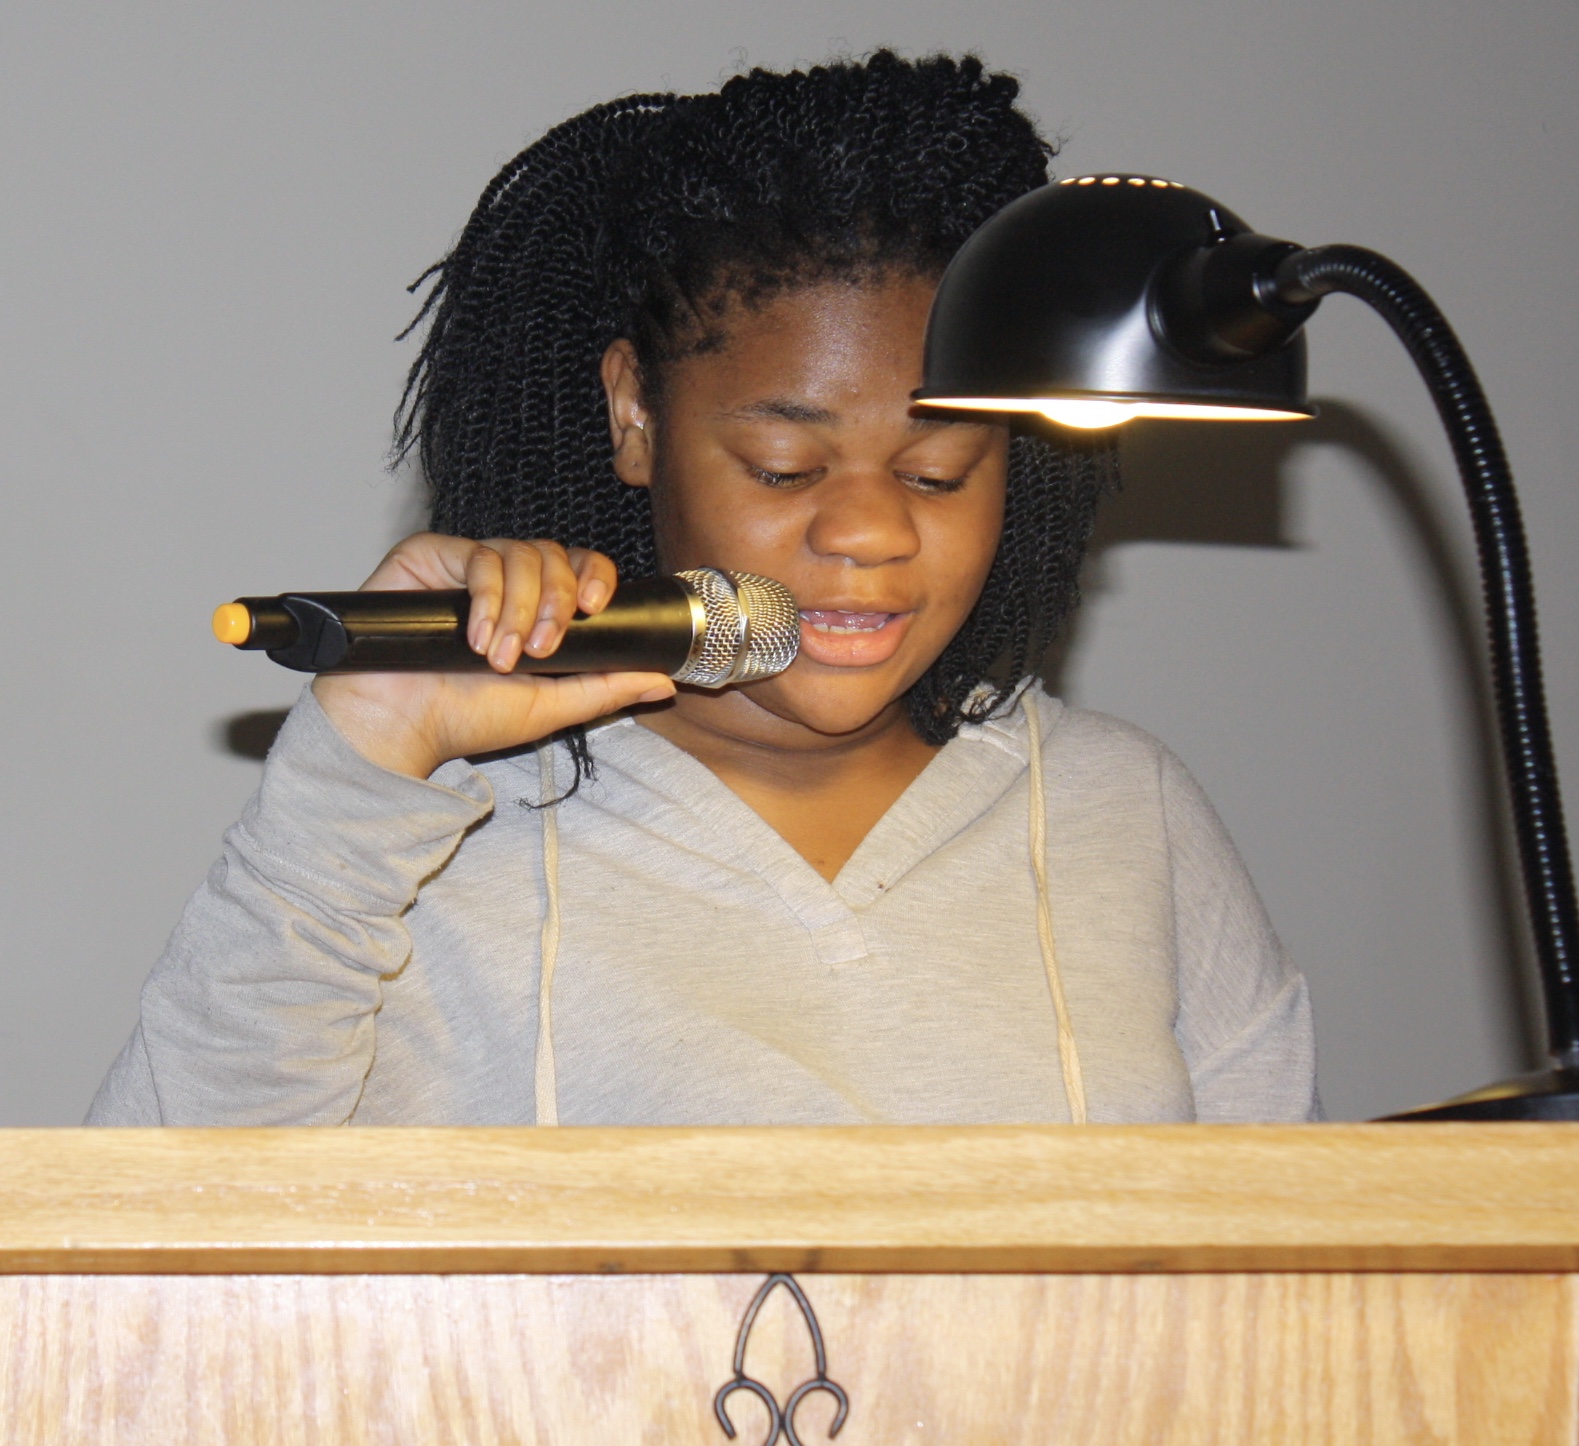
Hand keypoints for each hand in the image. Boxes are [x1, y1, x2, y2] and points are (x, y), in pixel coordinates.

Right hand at [311, 533, 674, 777]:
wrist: (402, 726)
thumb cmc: (465, 717)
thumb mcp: (552, 706)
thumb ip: (607, 688)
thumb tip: (663, 680)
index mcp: (536, 607)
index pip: (580, 568)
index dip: (593, 578)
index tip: (593, 610)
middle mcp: (506, 581)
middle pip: (555, 555)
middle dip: (557, 604)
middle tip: (540, 651)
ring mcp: (467, 565)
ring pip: (521, 554)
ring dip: (520, 610)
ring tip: (499, 657)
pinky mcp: (430, 556)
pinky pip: (478, 554)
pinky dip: (487, 597)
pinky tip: (477, 638)